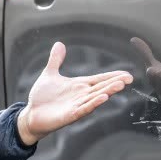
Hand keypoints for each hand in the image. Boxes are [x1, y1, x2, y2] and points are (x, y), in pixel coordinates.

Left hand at [17, 42, 133, 145]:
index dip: (113, 76)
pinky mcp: (70, 115)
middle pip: (101, 87)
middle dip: (115, 83)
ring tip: (120, 85)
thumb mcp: (49, 74)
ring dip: (108, 91)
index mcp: (79, 85)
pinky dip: (93, 103)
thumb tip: (59, 44)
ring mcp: (77, 106)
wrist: (31, 114)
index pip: (99, 79)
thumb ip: (56, 60)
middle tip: (129, 78)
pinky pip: (84, 109)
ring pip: (95, 97)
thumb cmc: (41, 97)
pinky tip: (103, 98)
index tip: (126, 74)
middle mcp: (81, 95)